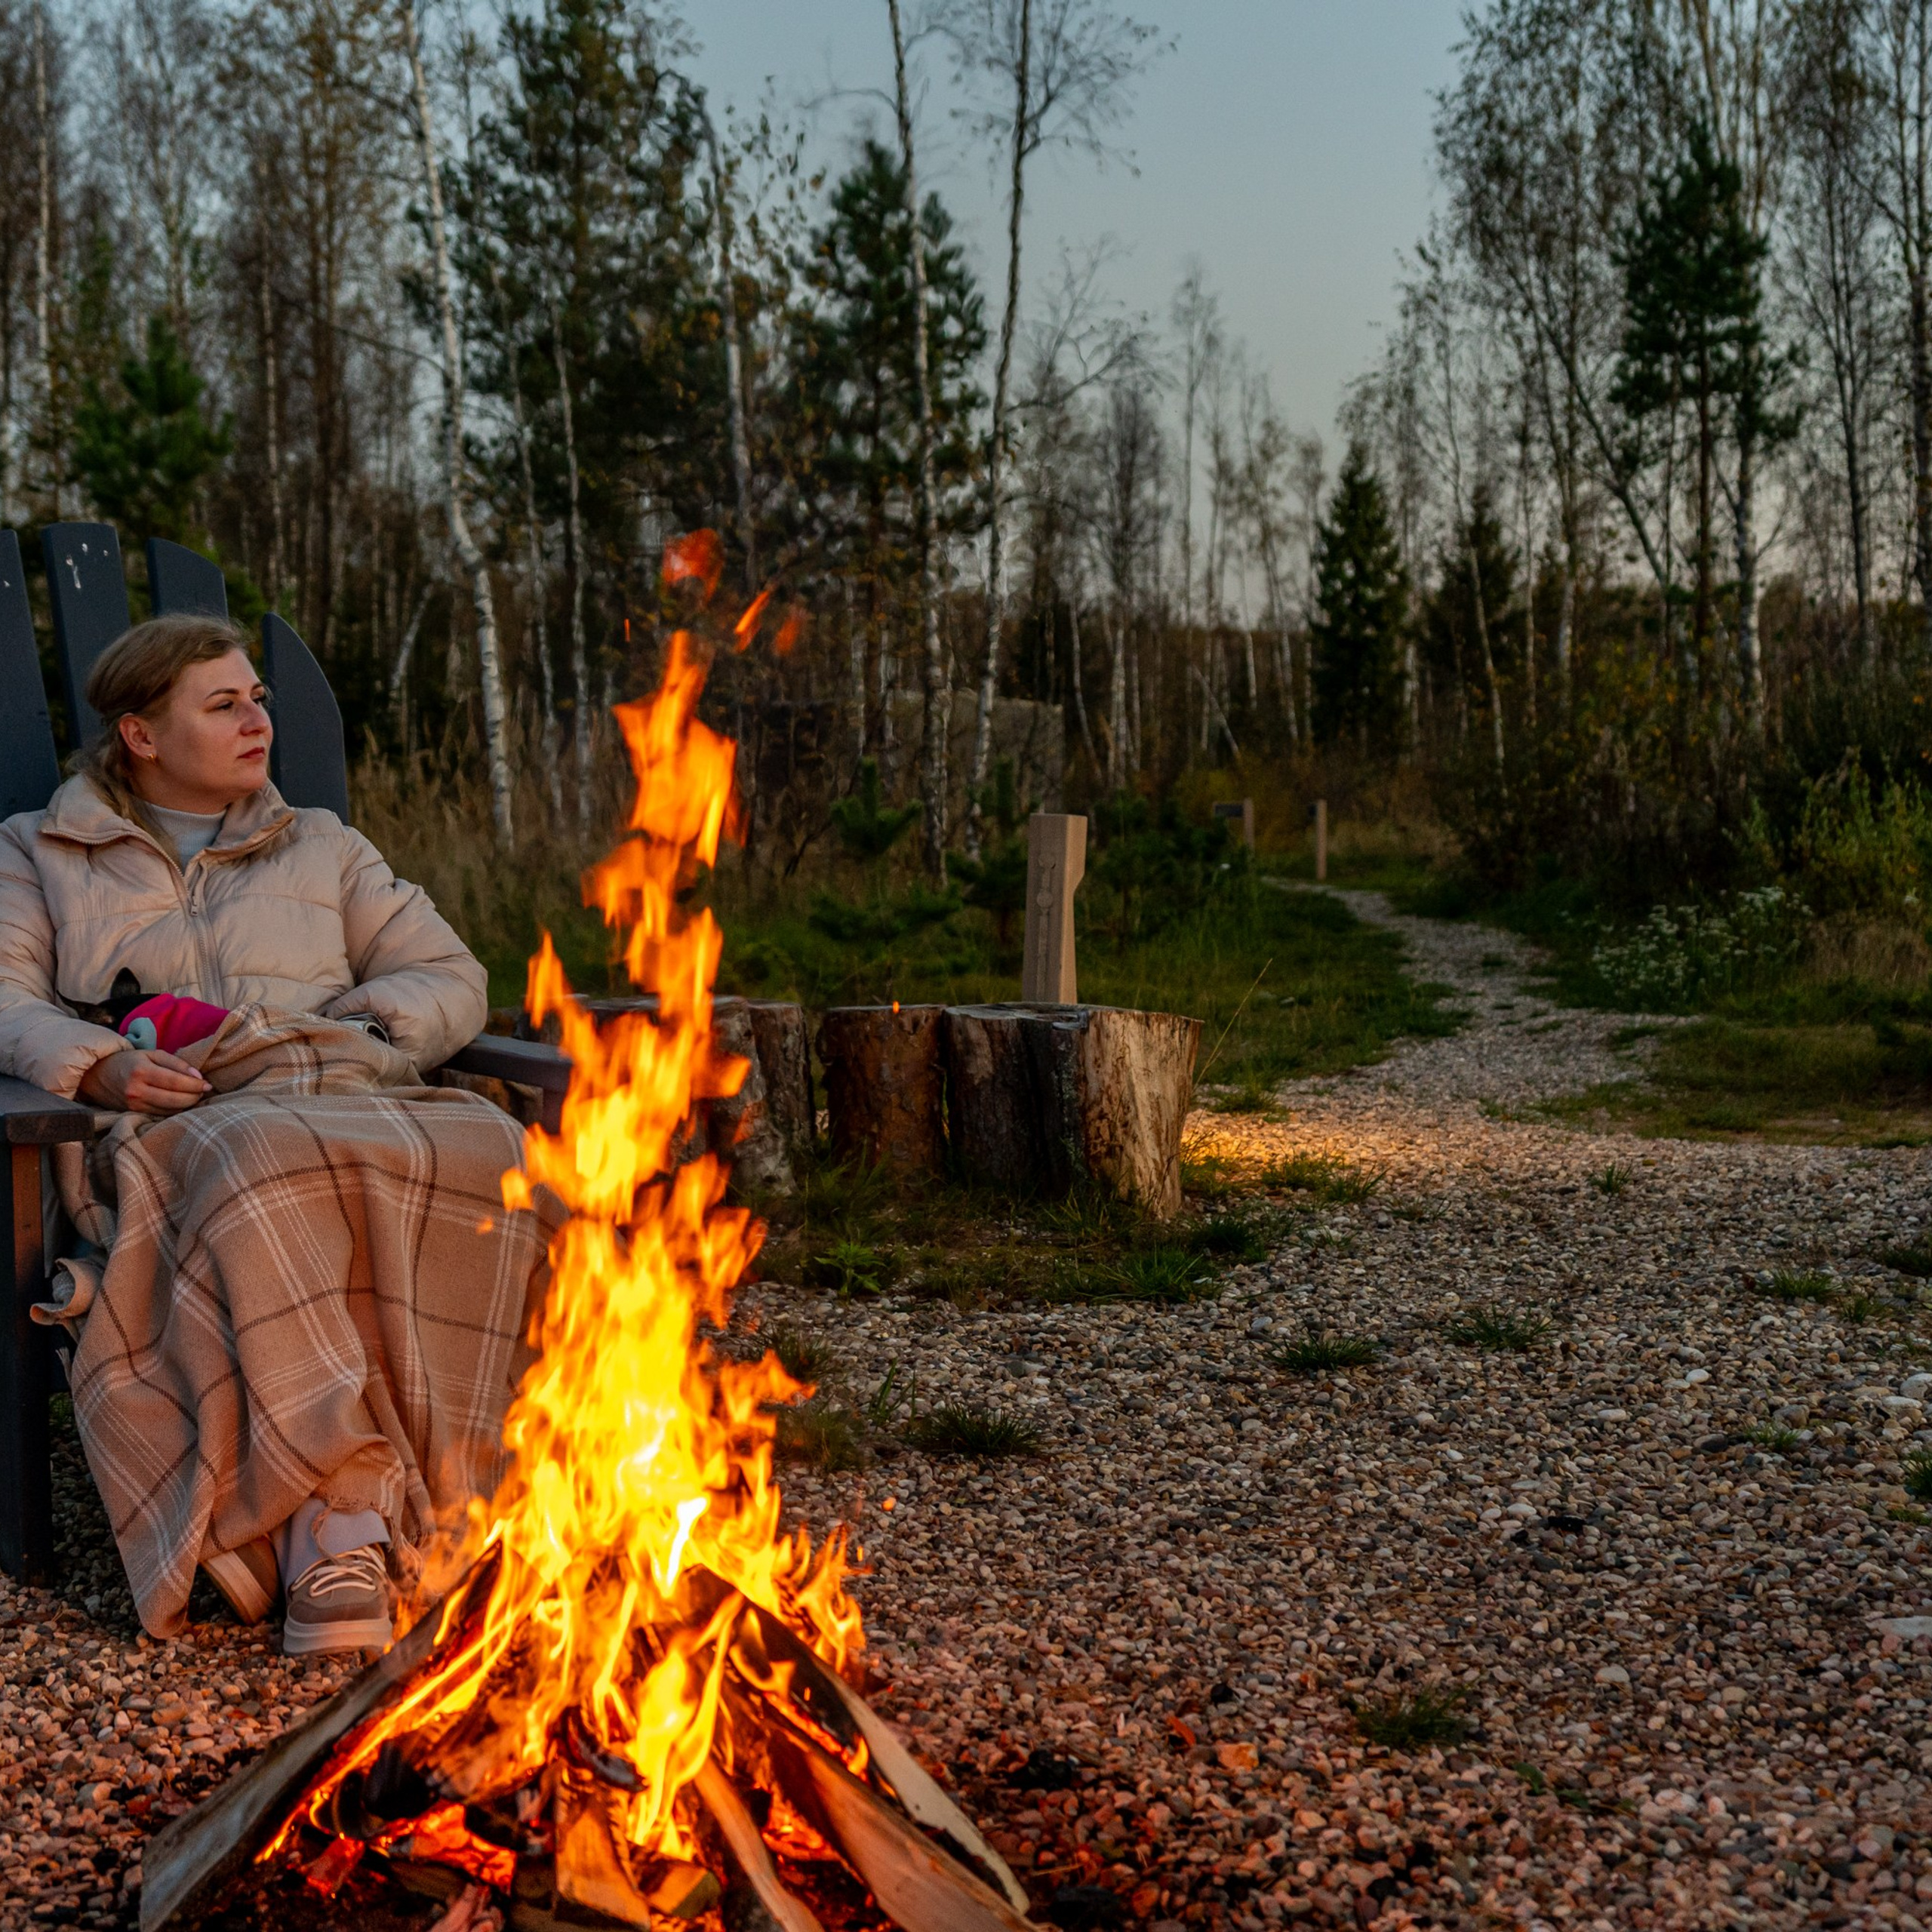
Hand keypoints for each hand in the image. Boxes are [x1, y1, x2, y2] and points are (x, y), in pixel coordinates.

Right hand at [78, 1048, 209, 1114]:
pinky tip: (181, 1102)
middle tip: (204, 1091)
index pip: (175, 1081)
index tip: (208, 1084)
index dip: (195, 1085)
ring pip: (169, 1110)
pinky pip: (161, 1114)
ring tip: (195, 1096)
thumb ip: (176, 1063)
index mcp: (141, 1071)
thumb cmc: (129, 1061)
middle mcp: (136, 1090)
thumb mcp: (151, 1054)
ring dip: (187, 1105)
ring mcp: (133, 1104)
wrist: (97, 1075)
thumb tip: (198, 1076)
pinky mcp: (132, 1113)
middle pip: (174, 1099)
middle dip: (194, 1096)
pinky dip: (175, 1110)